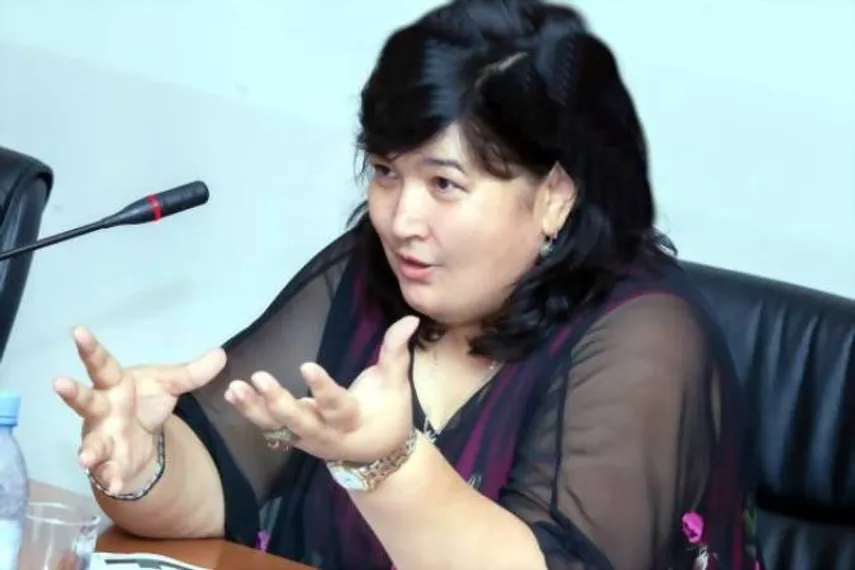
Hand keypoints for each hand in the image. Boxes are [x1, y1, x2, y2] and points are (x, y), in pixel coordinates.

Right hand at [54, 327, 225, 493]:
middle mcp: (102, 410)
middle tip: (58, 382)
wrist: (140, 437)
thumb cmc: (144, 400)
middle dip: (72, 393)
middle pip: (85, 400)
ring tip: (85, 458)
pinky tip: (116, 484)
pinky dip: (112, 478)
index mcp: (115, 384)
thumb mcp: (170, 384)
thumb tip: (221, 354)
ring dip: (88, 450)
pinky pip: (107, 472)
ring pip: (91, 443)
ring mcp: (102, 438)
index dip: (90, 348)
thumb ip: (193, 373)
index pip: (101, 363)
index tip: (77, 331)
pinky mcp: (109, 463)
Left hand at [225, 316, 418, 463]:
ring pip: (277, 427)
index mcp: (352, 420)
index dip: (322, 388)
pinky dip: (250, 411)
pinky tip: (232, 392)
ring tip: (235, 388)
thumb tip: (409, 319)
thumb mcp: (396, 385)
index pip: (336, 404)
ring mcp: (305, 439)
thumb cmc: (389, 414)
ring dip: (254, 409)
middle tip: (259, 378)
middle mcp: (325, 434)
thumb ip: (396, 352)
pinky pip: (269, 427)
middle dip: (278, 403)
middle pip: (300, 422)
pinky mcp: (293, 438)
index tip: (305, 365)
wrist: (379, 455)